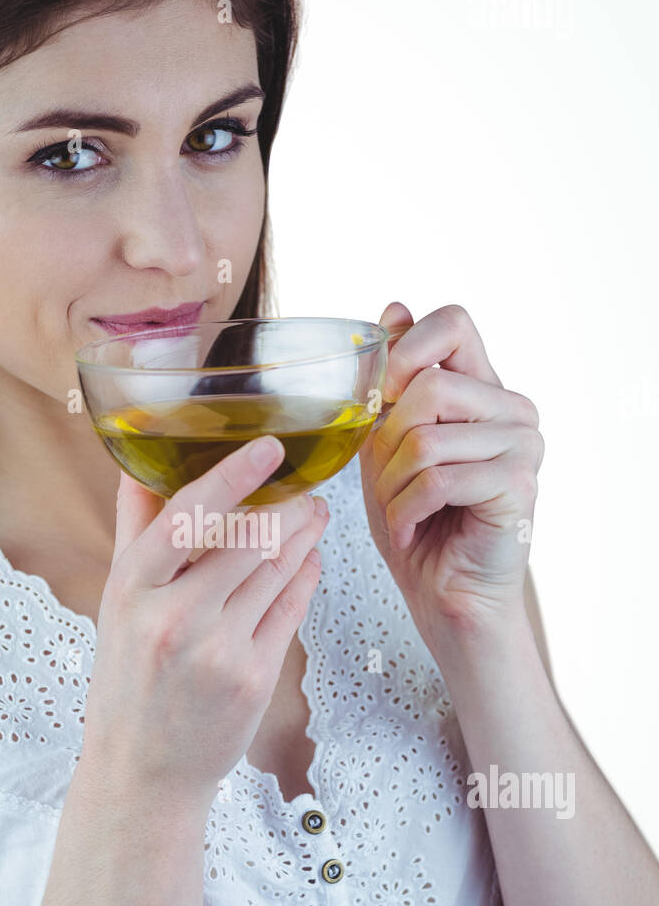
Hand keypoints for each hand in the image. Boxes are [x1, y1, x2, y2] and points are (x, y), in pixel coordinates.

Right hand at [81, 437, 329, 808]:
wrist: (144, 771)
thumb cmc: (128, 680)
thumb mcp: (117, 603)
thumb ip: (134, 530)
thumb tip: (138, 463)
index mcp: (131, 590)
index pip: (187, 517)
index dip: (232, 477)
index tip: (267, 448)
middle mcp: (174, 618)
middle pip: (246, 539)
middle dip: (285, 506)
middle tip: (304, 486)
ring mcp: (218, 650)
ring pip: (276, 569)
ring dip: (304, 535)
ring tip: (314, 514)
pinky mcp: (255, 677)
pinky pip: (291, 609)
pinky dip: (306, 576)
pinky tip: (311, 558)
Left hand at [358, 302, 543, 651]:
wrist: (445, 598)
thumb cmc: (417, 526)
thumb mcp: (386, 448)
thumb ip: (391, 387)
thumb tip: (392, 307)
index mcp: (483, 390)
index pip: (453, 322)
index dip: (405, 349)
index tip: (381, 398)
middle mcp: (513, 410)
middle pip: (430, 385)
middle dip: (386, 442)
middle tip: (385, 485)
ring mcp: (523, 445)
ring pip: (427, 437)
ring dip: (392, 485)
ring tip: (399, 514)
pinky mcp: (519, 484)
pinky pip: (439, 479)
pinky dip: (406, 512)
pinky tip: (411, 533)